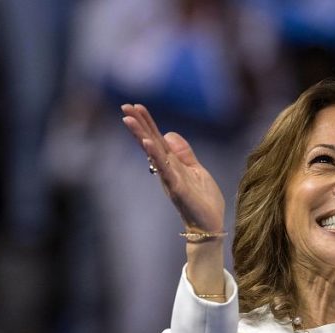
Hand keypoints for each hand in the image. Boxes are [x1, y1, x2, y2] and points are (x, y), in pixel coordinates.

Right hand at [121, 103, 224, 233]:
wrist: (210, 225)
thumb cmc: (203, 200)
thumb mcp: (196, 170)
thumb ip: (184, 153)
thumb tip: (169, 134)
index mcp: (173, 164)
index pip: (158, 139)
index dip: (148, 123)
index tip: (136, 106)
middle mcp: (167, 169)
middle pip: (151, 142)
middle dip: (139, 124)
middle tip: (125, 106)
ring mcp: (170, 178)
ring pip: (153, 152)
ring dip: (141, 134)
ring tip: (129, 119)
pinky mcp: (177, 188)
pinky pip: (164, 169)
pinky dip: (155, 155)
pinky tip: (147, 142)